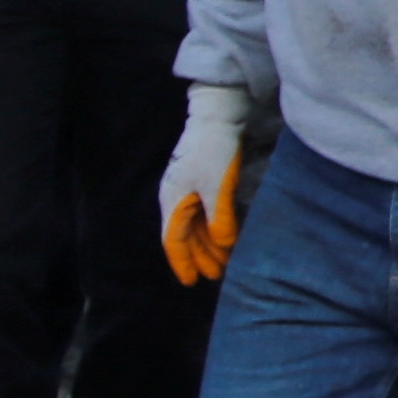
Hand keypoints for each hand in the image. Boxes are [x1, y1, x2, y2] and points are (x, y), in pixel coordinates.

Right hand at [159, 81, 250, 285]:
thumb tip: (225, 245)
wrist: (217, 116)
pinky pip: (202, 214)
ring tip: (223, 260)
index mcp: (173, 201)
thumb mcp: (218, 185)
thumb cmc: (213, 149)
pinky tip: (223, 235)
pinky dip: (212, 228)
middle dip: (199, 256)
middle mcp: (176, 199)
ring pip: (194, 226)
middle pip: (184, 236)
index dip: (183, 262)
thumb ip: (219, 217)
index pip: (173, 241)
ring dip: (207, 244)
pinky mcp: (199, 183)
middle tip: (216, 275)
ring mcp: (186, 190)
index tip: (192, 282)